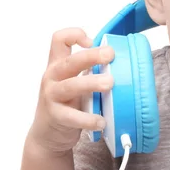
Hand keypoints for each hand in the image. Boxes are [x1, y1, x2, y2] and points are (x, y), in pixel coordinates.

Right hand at [28, 28, 114, 154]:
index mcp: (57, 65)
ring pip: (70, 86)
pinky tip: (102, 121)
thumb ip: (89, 71)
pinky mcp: (56, 116)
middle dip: (90, 56)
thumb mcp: (74, 82)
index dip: (74, 35)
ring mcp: (52, 96)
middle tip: (110, 55)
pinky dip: (89, 118)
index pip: (59, 39)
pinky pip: (72, 116)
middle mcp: (52, 77)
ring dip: (91, 83)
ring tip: (110, 83)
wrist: (47, 134)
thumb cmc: (67, 104)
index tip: (92, 41)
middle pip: (69, 61)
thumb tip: (122, 63)